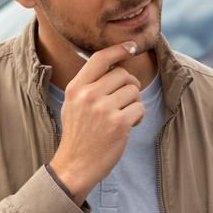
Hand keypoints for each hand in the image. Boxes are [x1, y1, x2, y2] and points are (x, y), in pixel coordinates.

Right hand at [48, 41, 145, 200]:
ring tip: (122, 117)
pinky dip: (138, 117)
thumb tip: (114, 64)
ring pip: (134, 91)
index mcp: (76, 88)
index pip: (101, 58)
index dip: (119, 49)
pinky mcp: (118, 123)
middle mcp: (88, 95)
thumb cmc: (78, 135)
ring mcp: (103, 109)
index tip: (133, 46)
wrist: (75, 166)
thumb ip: (89, 85)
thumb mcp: (73, 105)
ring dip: (134, 104)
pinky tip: (127, 127)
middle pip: (123, 75)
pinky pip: (139, 109)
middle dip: (129, 87)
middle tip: (123, 103)